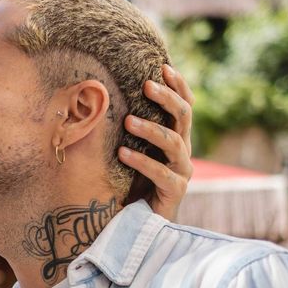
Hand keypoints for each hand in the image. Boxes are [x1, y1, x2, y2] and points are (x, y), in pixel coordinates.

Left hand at [120, 63, 194, 221]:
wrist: (138, 221)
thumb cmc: (131, 181)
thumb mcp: (131, 148)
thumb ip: (129, 126)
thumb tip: (103, 94)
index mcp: (176, 137)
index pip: (184, 105)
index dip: (178, 85)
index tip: (163, 66)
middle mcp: (183, 151)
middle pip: (183, 117)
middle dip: (167, 99)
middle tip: (146, 86)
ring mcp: (182, 172)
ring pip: (174, 144)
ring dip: (151, 129)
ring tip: (128, 121)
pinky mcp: (175, 192)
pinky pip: (161, 174)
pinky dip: (142, 162)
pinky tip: (123, 153)